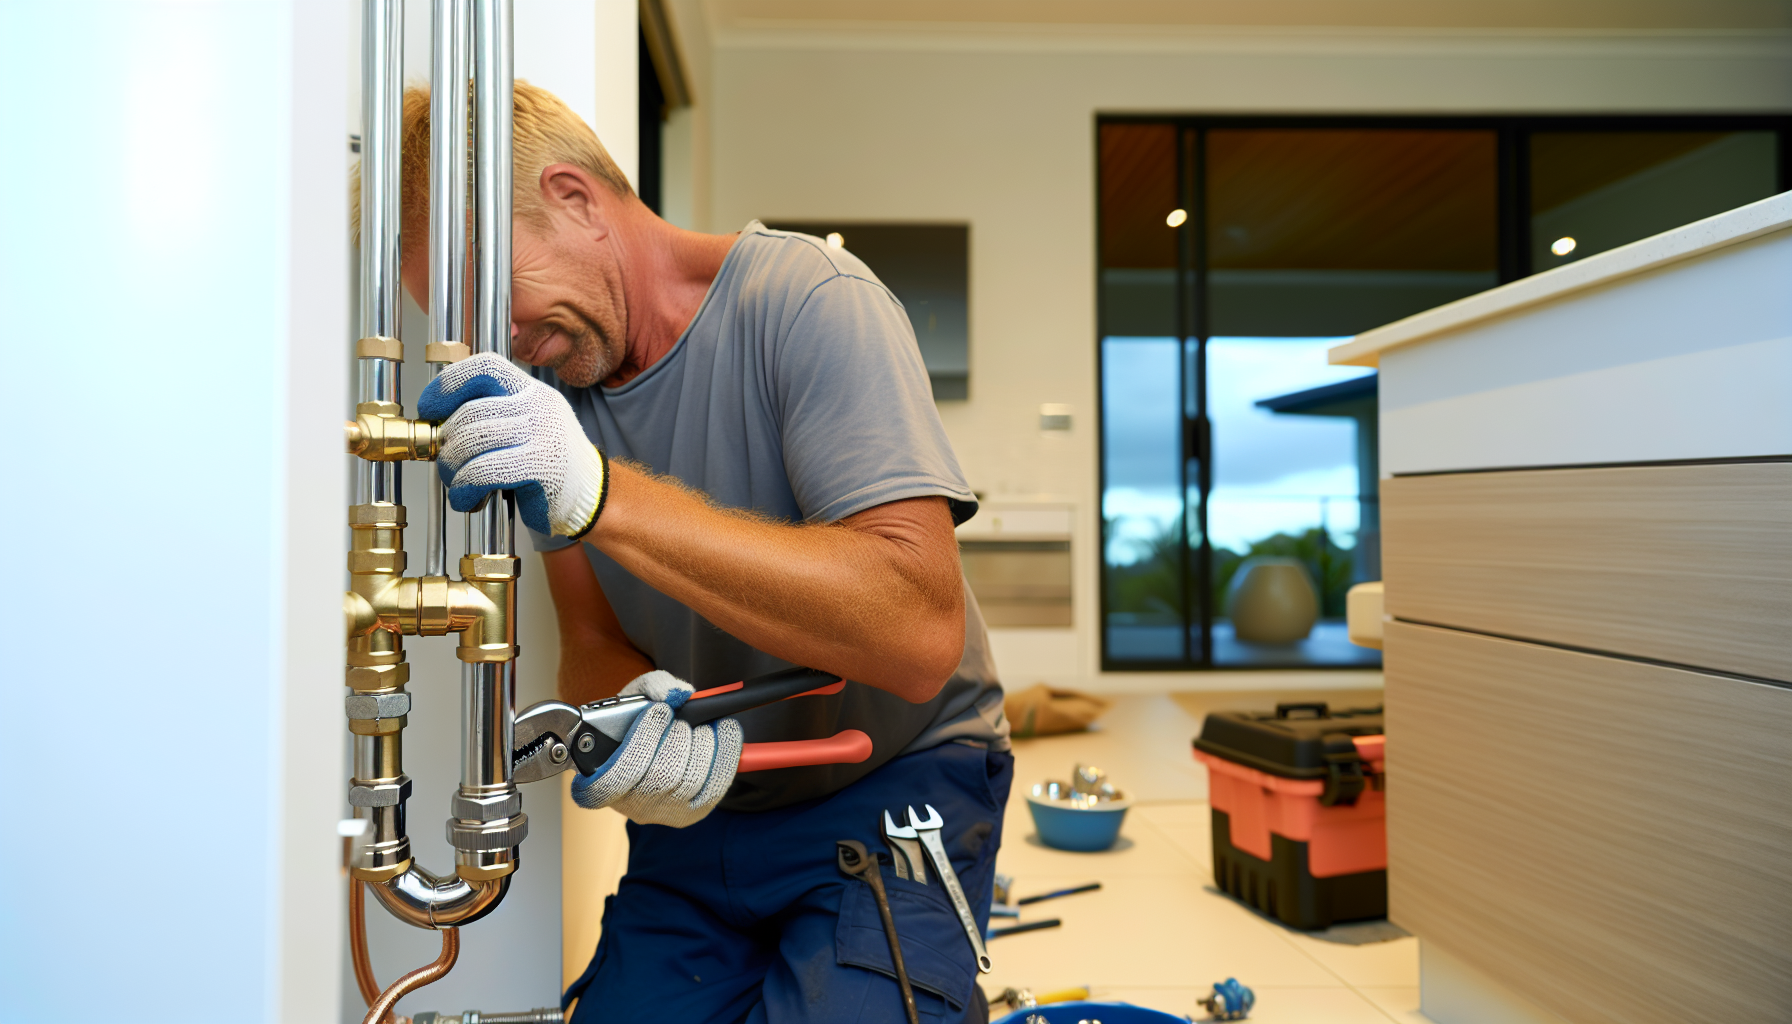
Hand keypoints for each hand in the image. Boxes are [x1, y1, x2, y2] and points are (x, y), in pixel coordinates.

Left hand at [417, 352, 608, 537]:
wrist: (591, 495)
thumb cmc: (548, 464)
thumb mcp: (525, 426)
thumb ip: (490, 416)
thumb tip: (437, 425)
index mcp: (531, 390)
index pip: (484, 367)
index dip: (448, 384)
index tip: (430, 409)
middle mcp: (539, 405)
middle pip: (471, 411)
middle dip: (446, 440)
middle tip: (444, 460)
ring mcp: (542, 434)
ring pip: (472, 441)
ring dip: (452, 467)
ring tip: (457, 482)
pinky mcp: (541, 466)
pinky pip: (483, 471)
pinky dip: (465, 489)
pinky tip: (469, 498)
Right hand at [569, 670, 742, 827]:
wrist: (652, 740)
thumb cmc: (637, 721)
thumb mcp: (636, 695)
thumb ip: (653, 687)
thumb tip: (678, 695)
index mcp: (601, 783)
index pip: (613, 781)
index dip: (641, 743)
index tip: (660, 712)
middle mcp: (631, 805)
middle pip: (661, 777)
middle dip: (678, 738)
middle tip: (683, 719)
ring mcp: (663, 813)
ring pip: (689, 782)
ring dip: (702, 745)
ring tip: (702, 726)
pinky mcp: (693, 813)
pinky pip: (715, 789)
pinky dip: (725, 755)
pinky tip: (725, 732)